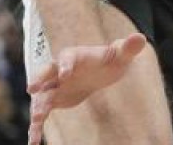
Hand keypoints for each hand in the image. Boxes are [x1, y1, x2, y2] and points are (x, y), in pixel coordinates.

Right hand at [26, 34, 146, 144]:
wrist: (101, 72)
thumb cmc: (111, 59)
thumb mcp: (121, 54)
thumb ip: (129, 47)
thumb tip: (140, 38)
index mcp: (74, 55)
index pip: (67, 58)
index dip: (65, 65)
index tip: (64, 74)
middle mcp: (58, 70)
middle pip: (45, 74)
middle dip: (39, 80)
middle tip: (33, 89)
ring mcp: (53, 86)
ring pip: (42, 97)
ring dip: (37, 107)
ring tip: (36, 121)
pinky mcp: (54, 101)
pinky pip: (43, 114)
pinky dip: (37, 127)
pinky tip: (33, 142)